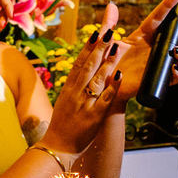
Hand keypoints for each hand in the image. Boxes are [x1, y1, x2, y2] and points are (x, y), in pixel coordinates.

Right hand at [38, 3, 128, 154]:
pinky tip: (119, 75)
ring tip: (116, 46)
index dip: (89, 46)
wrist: (57, 147)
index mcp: (69, 88)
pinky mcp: (93, 116)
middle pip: (88, 65)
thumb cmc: (63, 125)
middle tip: (108, 30)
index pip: (79, 62)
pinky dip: (112, 87)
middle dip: (99, 47)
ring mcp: (84, 104)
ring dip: (106, 62)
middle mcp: (75, 93)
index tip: (97, 31)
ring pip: (96, 79)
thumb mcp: (66, 101)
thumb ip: (76, 86)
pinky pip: (104, 99)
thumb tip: (84, 69)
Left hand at [102, 0, 177, 102]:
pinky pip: (174, 77)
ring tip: (175, 52)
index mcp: (142, 37)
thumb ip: (108, 24)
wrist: (101, 87)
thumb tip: (111, 5)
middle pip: (177, 37)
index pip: (158, 18)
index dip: (168, 6)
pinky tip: (173, 69)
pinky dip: (177, 73)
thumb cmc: (103, 64)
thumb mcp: (105, 42)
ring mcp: (156, 64)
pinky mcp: (156, 79)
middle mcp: (153, 49)